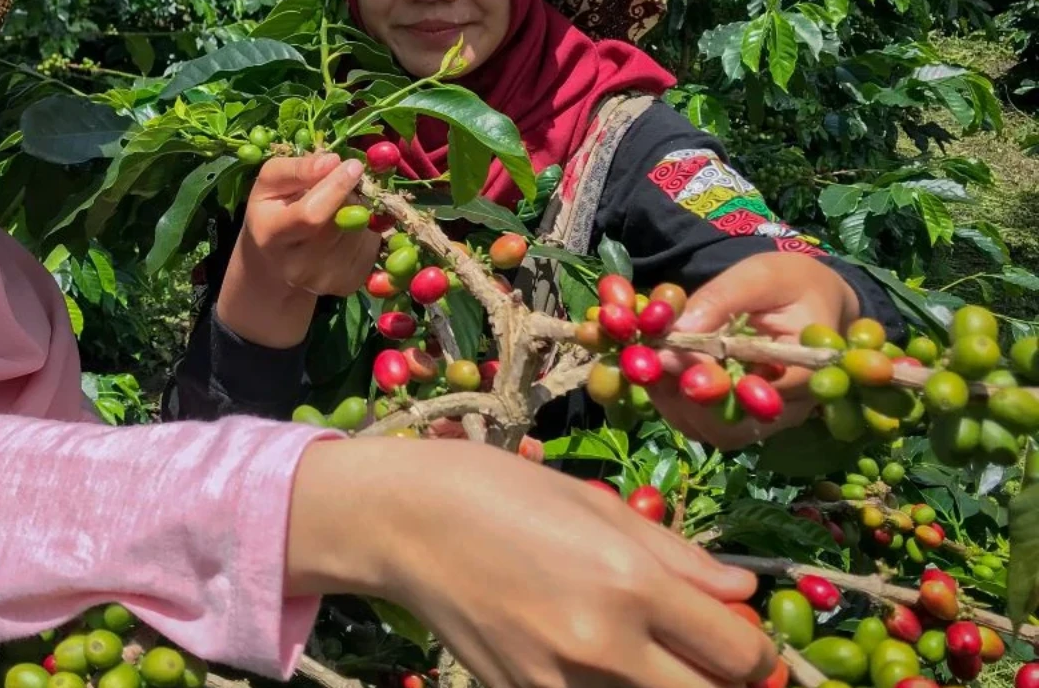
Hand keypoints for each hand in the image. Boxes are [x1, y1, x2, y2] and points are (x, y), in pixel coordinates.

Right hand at [237, 152, 382, 297]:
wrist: (275, 262)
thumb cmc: (272, 212)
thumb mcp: (270, 183)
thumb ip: (297, 168)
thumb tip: (333, 161)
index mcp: (272, 236)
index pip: (311, 215)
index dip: (336, 187)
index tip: (353, 165)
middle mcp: (297, 265)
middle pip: (341, 223)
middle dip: (350, 195)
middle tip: (347, 180)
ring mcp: (324, 279)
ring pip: (360, 232)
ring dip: (359, 210)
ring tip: (340, 206)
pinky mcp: (347, 283)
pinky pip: (370, 246)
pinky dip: (365, 229)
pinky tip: (346, 227)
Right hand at [286, 439, 777, 687]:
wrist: (400, 521)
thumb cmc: (498, 490)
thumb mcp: (595, 503)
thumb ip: (676, 555)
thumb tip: (741, 593)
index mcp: (631, 584)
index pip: (741, 656)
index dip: (757, 652)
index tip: (740, 638)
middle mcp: (604, 645)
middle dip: (723, 683)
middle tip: (705, 656)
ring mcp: (559, 683)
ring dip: (664, 685)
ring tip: (648, 654)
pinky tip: (596, 661)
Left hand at [649, 252, 861, 449]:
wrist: (809, 298)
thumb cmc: (791, 284)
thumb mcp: (762, 276)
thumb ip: (722, 299)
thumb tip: (677, 330)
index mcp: (805, 373)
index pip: (756, 395)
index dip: (708, 383)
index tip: (666, 359)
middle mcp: (788, 409)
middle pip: (729, 426)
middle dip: (680, 396)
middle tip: (648, 363)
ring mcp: (762, 418)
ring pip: (709, 430)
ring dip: (670, 400)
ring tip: (647, 361)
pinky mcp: (738, 416)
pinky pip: (701, 423)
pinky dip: (671, 400)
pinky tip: (655, 368)